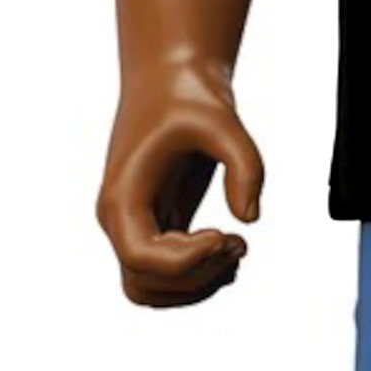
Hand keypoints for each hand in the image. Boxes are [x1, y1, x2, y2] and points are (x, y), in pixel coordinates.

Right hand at [97, 62, 261, 308]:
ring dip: (197, 285)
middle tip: (238, 241)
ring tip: (236, 248)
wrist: (172, 82)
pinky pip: (164, 277)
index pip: (139, 256)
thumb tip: (250, 219)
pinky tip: (229, 249)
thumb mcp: (224, 121)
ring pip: (149, 289)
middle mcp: (120, 219)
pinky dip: (197, 279)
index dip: (185, 261)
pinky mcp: (156, 227)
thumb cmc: (191, 98)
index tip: (226, 234)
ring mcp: (134, 226)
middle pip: (144, 282)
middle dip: (198, 274)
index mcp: (123, 195)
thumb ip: (245, 167)